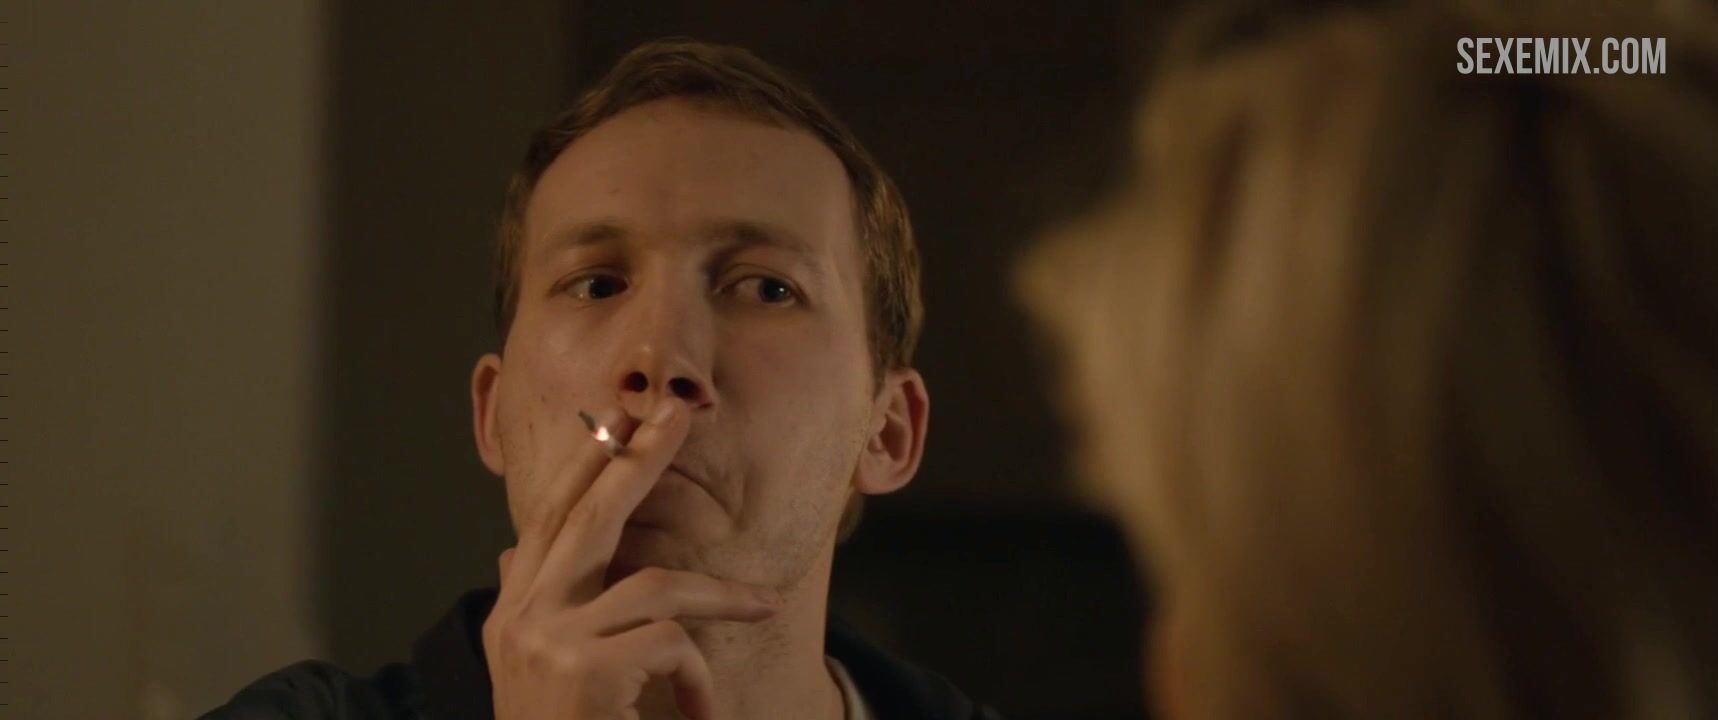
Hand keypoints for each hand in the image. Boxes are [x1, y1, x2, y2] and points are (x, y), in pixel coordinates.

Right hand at [481, 400, 780, 719]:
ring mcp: (548, 642)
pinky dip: (700, 675)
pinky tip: (701, 713)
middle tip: (677, 413)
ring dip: (721, 596)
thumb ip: (536, 608)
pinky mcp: (585, 671)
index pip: (550, 518)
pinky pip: (672, 643)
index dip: (587, 465)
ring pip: (657, 587)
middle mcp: (521, 619)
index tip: (623, 420)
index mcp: (514, 613)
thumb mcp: (539, 673)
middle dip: (638, 459)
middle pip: (588, 515)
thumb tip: (514, 546)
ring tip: (766, 606)